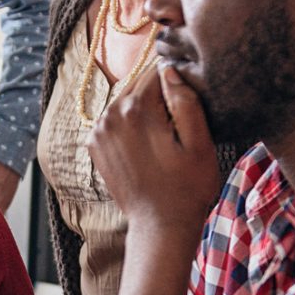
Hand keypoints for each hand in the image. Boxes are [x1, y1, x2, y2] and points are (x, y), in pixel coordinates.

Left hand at [87, 65, 221, 237]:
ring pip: (125, 100)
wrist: (159, 225)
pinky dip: (129, 123)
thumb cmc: (188, 187)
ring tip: (164, 133)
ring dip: (143, 108)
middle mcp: (110, 114)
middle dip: (158, 93)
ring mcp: (98, 130)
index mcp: (136, 109)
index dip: (177, 80)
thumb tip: (170, 69)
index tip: (188, 99)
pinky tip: (146, 144)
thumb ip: (186, 101)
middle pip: (138, 83)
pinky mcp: (94, 144)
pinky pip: (114, 119)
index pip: (157, 71)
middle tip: (177, 120)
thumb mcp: (200, 144)